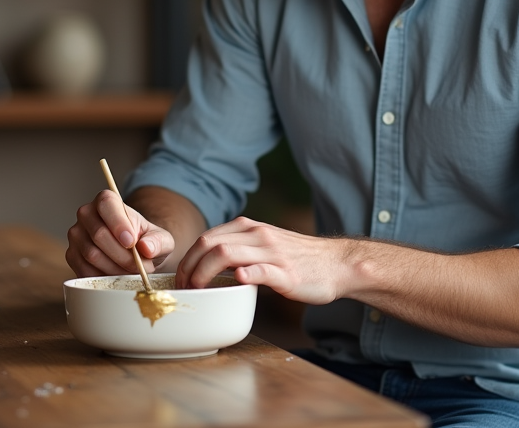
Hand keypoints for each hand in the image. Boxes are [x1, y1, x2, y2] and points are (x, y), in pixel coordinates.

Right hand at [66, 189, 175, 276]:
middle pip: (99, 234)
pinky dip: (103, 277)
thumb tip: (146, 248)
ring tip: (131, 271)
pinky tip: (117, 275)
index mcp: (107, 200)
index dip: (118, 224)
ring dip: (115, 268)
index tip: (132, 242)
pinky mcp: (72, 255)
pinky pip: (84, 270)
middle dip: (122, 255)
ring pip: (91, 254)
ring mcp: (76, 234)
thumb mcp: (162, 239)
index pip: (107, 205)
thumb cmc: (147, 240)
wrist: (136, 252)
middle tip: (139, 265)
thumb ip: (158, 241)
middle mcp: (87, 213)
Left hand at [176, 216, 347, 304]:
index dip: (187, 259)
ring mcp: (271, 253)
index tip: (182, 280)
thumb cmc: (298, 259)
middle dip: (188, 268)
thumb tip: (209, 266)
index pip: (206, 238)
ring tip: (198, 291)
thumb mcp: (264, 245)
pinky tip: (237, 281)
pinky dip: (245, 274)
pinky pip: (261, 270)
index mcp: (249, 228)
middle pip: (209, 244)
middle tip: (184, 289)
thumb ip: (239, 249)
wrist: (337, 263)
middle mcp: (257, 235)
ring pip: (226, 254)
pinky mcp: (286, 273)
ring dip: (204, 273)